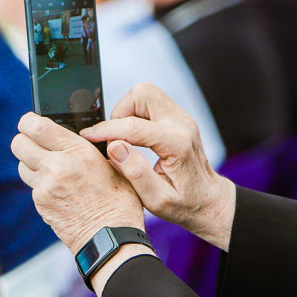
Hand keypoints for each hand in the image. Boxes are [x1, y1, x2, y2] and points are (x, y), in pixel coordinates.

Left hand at [12, 113, 144, 254]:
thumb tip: (74, 135)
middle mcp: (56, 167)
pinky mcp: (41, 205)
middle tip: (39, 144)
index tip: (32, 122)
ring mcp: (45, 188)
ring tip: (53, 169)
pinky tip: (60, 191)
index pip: (36, 125)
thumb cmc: (119, 203)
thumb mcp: (115, 165)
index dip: (29, 121)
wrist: (112, 238)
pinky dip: (41, 185)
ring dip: (32, 164)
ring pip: (22, 165)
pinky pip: (33, 187)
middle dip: (26, 141)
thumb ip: (91, 147)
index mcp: (77, 152)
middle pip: (18, 143)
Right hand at [81, 83, 235, 250]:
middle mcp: (182, 124)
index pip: (133, 126)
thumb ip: (135, 173)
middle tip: (113, 139)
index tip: (87, 137)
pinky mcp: (178, 117)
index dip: (105, 130)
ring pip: (145, 92)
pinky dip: (135, 112)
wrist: (209, 201)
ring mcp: (182, 117)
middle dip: (119, 113)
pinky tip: (133, 136)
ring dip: (127, 110)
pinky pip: (151, 101)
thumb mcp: (157, 199)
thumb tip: (114, 147)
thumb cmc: (185, 204)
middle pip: (141, 94)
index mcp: (177, 144)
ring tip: (123, 137)